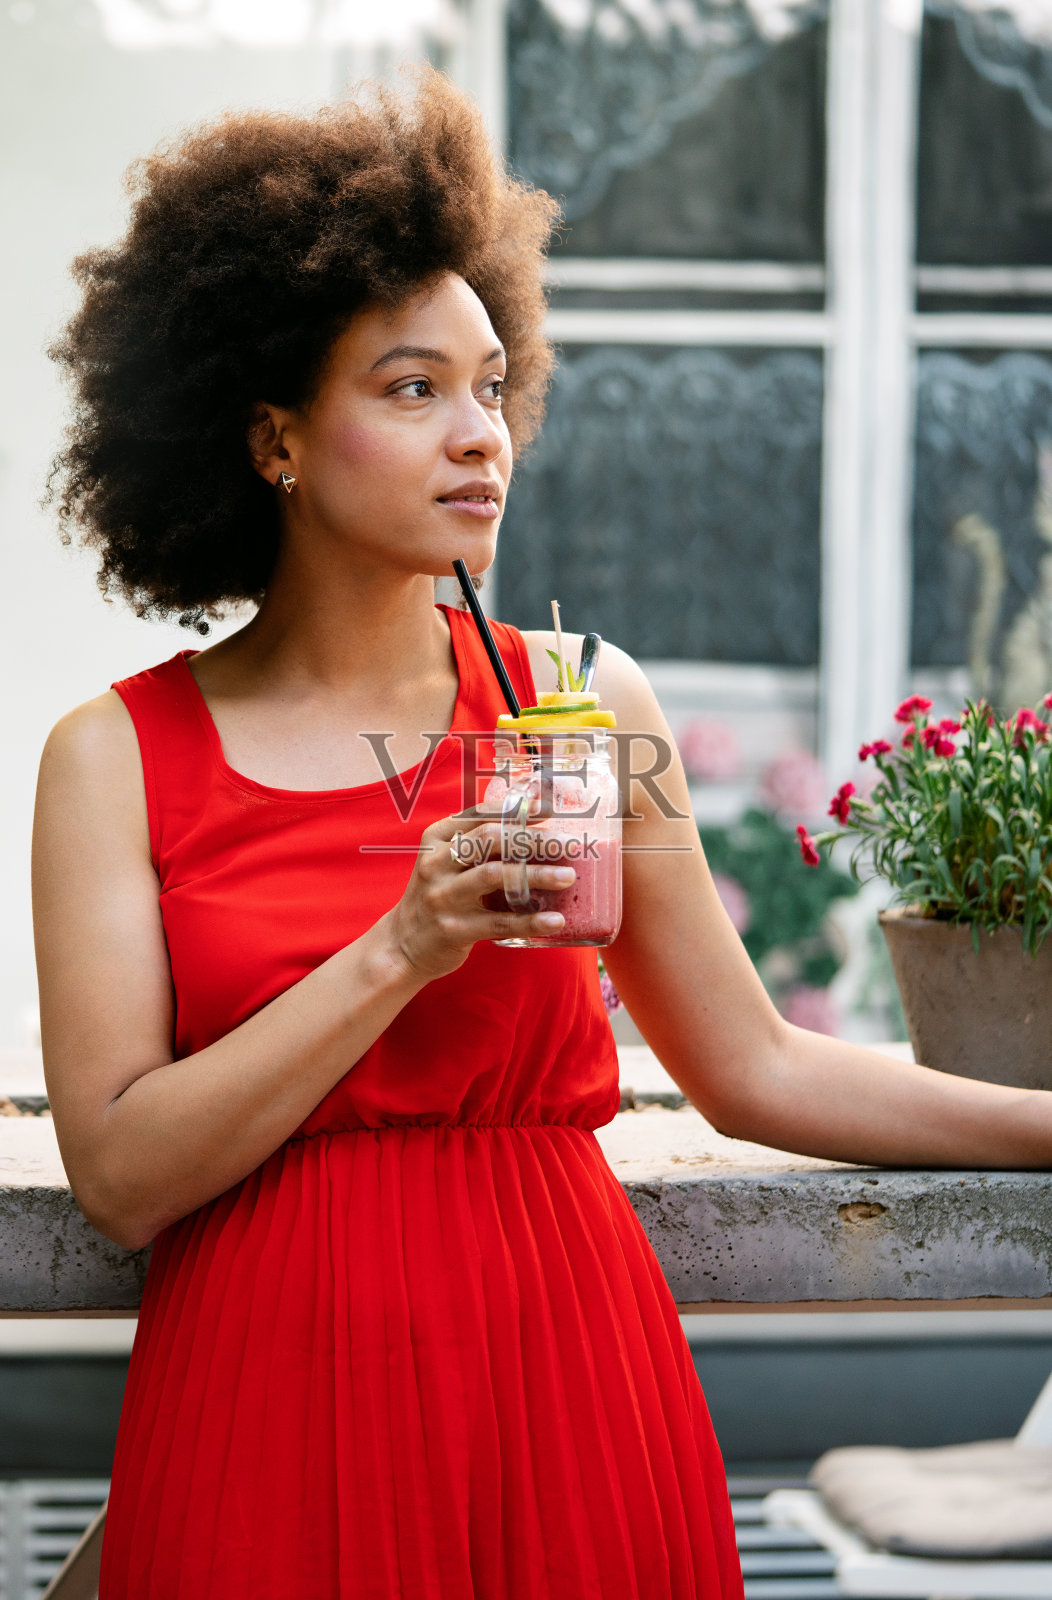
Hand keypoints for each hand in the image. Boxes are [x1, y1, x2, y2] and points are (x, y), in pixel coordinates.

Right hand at [381, 812, 573, 979]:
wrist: (402, 945)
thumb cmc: (438, 896)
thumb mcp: (445, 862)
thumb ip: (477, 843)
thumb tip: (531, 821)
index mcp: (436, 839)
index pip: (478, 814)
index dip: (515, 810)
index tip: (547, 810)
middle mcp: (436, 863)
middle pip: (490, 840)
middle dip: (533, 839)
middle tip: (567, 845)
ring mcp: (443, 896)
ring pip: (495, 877)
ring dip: (536, 875)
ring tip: (568, 877)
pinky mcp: (453, 929)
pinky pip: (498, 923)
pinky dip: (530, 921)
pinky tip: (555, 920)